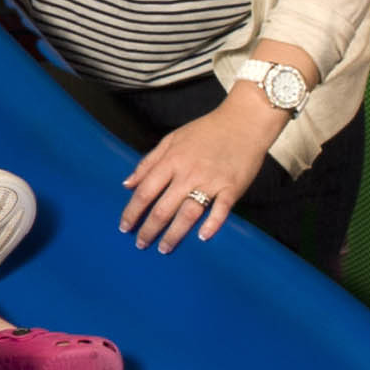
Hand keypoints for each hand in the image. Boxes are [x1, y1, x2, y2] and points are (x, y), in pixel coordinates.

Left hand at [118, 92, 282, 249]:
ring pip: (188, 213)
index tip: (124, 227)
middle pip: (163, 208)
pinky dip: (212, 224)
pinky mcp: (232, 187)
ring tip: (164, 248)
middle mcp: (188, 173)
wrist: (244, 122)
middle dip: (149, 229)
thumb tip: (127, 183)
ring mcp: (211, 181)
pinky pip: (221, 210)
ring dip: (174, 234)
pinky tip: (202, 237)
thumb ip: (148, 162)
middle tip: (141, 244)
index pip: (145, 191)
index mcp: (171, 160)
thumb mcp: (172, 139)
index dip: (132, 211)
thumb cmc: (206, 130)